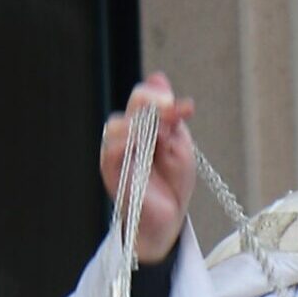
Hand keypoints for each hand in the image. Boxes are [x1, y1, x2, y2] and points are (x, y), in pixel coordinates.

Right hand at [100, 76, 196, 264]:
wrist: (168, 220)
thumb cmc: (172, 184)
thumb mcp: (179, 143)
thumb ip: (169, 115)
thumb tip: (157, 76)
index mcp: (147, 125)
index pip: (148, 97)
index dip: (165, 96)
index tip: (187, 109)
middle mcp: (129, 135)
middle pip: (133, 103)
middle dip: (155, 104)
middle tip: (173, 114)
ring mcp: (118, 153)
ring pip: (117, 123)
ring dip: (141, 123)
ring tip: (161, 136)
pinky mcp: (111, 172)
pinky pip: (110, 150)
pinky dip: (125, 141)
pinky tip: (142, 144)